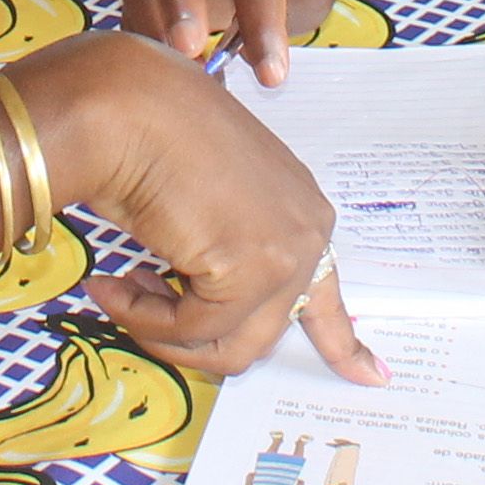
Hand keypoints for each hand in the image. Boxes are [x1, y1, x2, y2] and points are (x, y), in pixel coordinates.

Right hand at [32, 33, 387, 385]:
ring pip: (226, 345)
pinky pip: (190, 330)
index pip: (328, 293)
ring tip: (118, 289)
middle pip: (260, 334)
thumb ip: (222, 249)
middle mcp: (308, 230)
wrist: (123, 105)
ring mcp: (286, 252)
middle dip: (191, 339)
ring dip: (159, 330)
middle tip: (135, 303)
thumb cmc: (146, 132)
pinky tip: (111, 282)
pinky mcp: (252, 269)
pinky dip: (140, 317)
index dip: (343, 343)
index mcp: (302, 208)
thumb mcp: (203, 197)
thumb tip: (203, 311)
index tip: (373, 379)